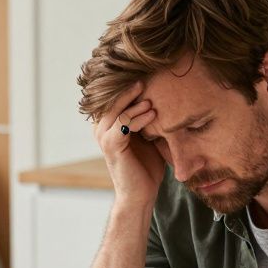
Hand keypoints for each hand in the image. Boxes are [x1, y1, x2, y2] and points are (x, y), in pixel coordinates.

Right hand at [92, 82, 163, 206]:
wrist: (141, 194)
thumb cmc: (146, 167)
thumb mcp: (149, 137)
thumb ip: (150, 119)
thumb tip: (167, 97)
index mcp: (108, 124)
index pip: (115, 97)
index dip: (128, 85)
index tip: (148, 73)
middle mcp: (101, 128)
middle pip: (112, 99)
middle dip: (129, 88)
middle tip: (147, 76)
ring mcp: (104, 137)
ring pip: (117, 110)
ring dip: (135, 102)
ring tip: (152, 98)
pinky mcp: (111, 146)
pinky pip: (124, 124)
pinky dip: (138, 117)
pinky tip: (153, 113)